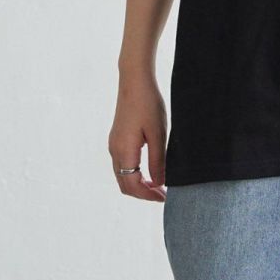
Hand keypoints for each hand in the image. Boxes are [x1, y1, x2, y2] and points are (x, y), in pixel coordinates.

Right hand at [109, 72, 167, 201]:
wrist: (134, 81)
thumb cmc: (148, 104)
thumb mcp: (159, 135)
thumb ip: (158, 161)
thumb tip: (159, 184)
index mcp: (124, 151)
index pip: (132, 185)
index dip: (148, 196)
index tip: (166, 198)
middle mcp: (114, 150)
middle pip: (124, 184)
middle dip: (143, 193)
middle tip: (164, 195)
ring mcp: (114, 144)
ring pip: (122, 176)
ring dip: (139, 184)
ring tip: (159, 186)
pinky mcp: (117, 139)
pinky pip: (122, 165)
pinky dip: (135, 174)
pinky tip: (150, 172)